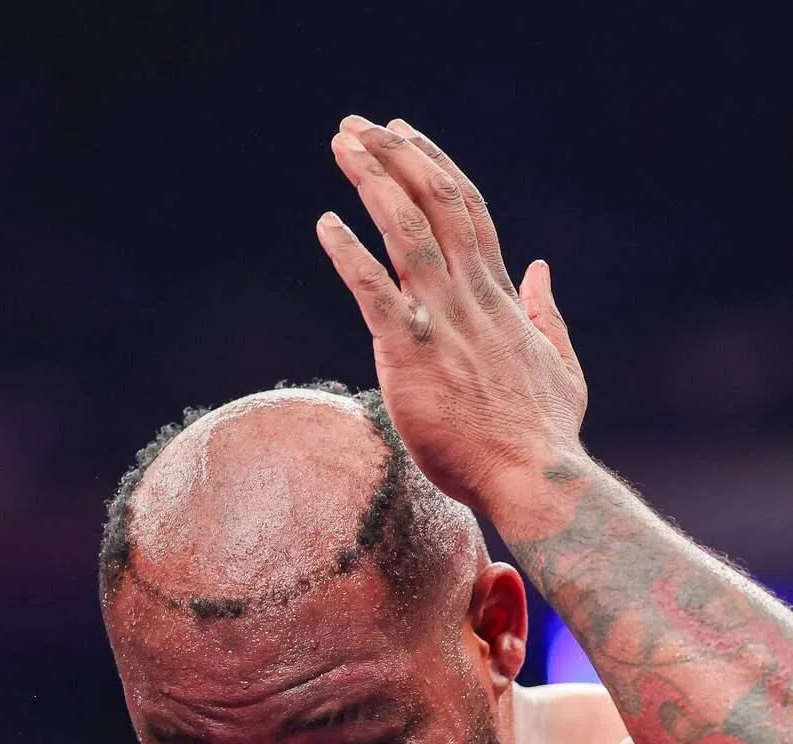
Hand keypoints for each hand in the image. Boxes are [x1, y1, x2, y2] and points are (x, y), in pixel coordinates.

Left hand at [317, 115, 586, 513]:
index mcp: (500, 298)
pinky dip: (349, 254)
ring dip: (372, 180)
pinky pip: (374, 291)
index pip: (469, 212)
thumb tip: (539, 268)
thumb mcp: (561, 363)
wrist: (534, 476)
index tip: (407, 137)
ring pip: (408, 231)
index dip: (435, 167)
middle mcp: (471, 296)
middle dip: (396, 156)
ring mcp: (443, 321)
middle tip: (357, 125)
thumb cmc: (543, 433)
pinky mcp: (413, 353)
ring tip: (341, 144)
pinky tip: (325, 224)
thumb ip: (546, 313)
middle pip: (437, 203)